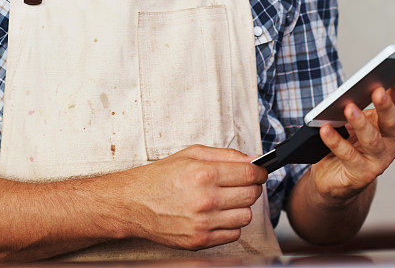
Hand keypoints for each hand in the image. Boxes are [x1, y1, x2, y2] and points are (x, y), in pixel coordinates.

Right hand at [118, 145, 265, 249]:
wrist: (135, 202)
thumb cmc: (162, 175)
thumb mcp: (193, 154)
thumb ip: (226, 155)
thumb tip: (253, 159)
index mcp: (204, 174)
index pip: (249, 175)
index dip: (259, 172)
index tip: (259, 172)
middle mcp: (206, 200)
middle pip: (251, 195)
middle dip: (251, 187)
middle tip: (241, 183)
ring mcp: (203, 223)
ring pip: (245, 216)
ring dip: (241, 207)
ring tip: (226, 199)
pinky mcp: (200, 241)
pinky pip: (233, 235)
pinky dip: (230, 224)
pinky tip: (217, 214)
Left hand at [311, 79, 394, 201]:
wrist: (335, 176)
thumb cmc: (346, 141)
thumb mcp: (352, 120)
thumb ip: (355, 105)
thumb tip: (349, 91)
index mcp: (390, 124)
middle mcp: (391, 143)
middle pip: (391, 122)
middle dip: (384, 105)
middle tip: (376, 90)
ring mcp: (379, 160)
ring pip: (372, 140)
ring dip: (360, 123)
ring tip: (348, 108)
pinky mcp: (362, 174)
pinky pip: (348, 155)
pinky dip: (336, 141)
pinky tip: (325, 129)